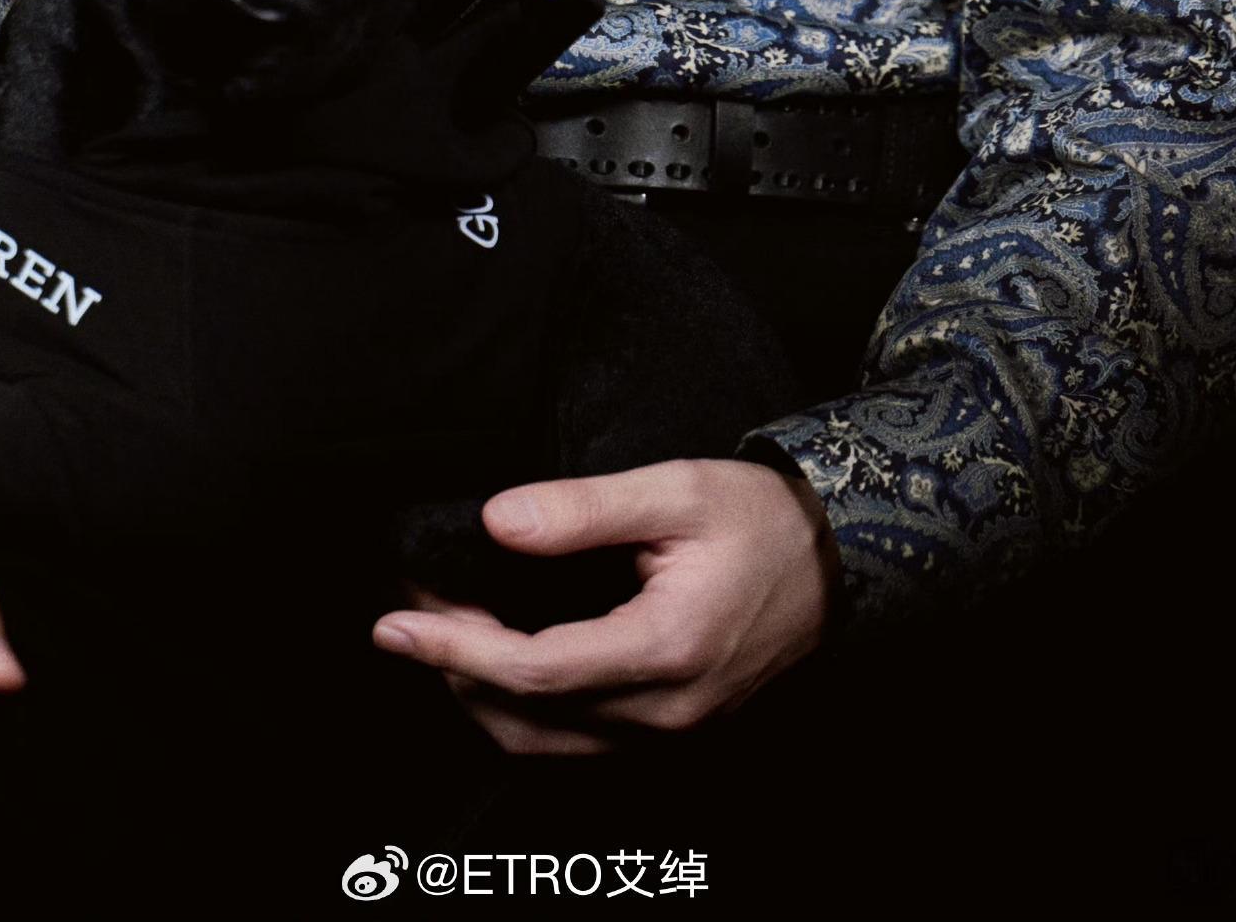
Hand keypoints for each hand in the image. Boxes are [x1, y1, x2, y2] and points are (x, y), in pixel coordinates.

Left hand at [372, 458, 837, 752]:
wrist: (841, 559)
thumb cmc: (760, 518)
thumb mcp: (675, 489)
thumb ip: (583, 508)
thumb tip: (497, 522)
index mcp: (666, 652)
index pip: (533, 671)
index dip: (454, 648)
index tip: (394, 622)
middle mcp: (666, 713)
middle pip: (527, 721)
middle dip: (454, 669)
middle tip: (412, 606)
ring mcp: (672, 733)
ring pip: (546, 746)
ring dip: (481, 696)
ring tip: (441, 629)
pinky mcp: (674, 732)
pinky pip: (577, 744)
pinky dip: (523, 712)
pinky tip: (498, 660)